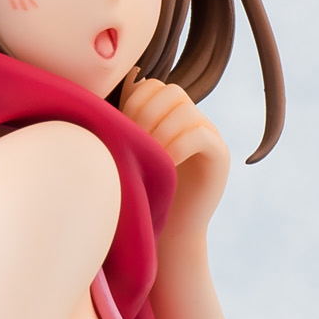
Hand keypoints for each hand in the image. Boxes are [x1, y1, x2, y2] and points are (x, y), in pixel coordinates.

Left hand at [120, 73, 230, 231]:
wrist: (169, 232)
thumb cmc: (143, 193)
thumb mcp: (130, 154)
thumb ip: (124, 127)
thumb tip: (98, 100)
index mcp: (169, 116)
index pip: (155, 86)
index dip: (136, 102)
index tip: (124, 129)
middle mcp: (193, 120)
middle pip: (173, 92)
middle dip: (148, 114)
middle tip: (138, 142)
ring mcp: (210, 136)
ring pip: (186, 111)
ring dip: (162, 131)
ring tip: (152, 156)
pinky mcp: (220, 156)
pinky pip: (201, 134)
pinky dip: (178, 146)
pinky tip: (167, 165)